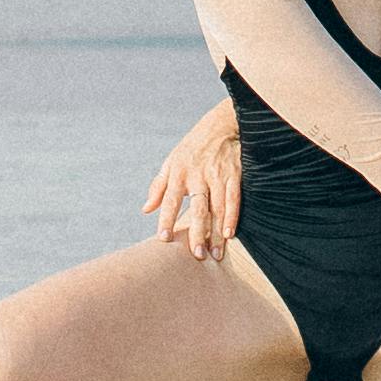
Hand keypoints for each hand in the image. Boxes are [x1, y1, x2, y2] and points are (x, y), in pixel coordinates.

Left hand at [147, 108, 242, 260]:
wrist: (220, 125)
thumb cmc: (191, 148)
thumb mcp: (170, 163)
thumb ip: (158, 187)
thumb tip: (146, 209)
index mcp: (178, 173)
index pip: (170, 200)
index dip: (167, 219)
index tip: (164, 238)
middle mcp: (198, 175)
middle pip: (198, 208)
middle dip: (198, 233)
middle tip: (197, 255)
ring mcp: (217, 175)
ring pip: (217, 208)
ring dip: (217, 233)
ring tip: (215, 254)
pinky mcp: (234, 174)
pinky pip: (234, 199)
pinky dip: (232, 216)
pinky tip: (230, 234)